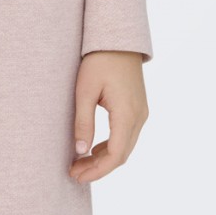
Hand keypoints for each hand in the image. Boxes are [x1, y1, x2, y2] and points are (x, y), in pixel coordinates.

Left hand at [70, 51, 148, 183]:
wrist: (118, 39)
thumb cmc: (99, 60)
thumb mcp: (85, 90)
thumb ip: (83, 121)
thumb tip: (80, 151)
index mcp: (127, 114)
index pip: (115, 155)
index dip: (97, 171)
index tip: (77, 175)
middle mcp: (139, 117)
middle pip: (121, 155)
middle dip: (98, 168)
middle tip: (74, 173)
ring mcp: (141, 113)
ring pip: (125, 147)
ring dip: (104, 159)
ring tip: (80, 163)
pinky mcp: (138, 108)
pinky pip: (126, 136)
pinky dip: (110, 147)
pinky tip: (93, 148)